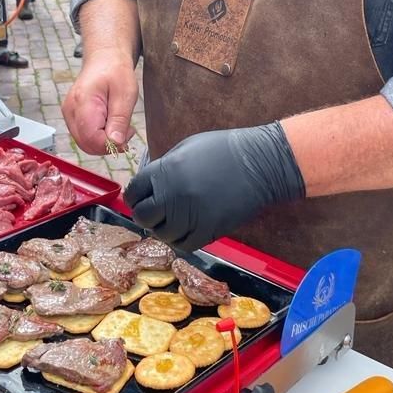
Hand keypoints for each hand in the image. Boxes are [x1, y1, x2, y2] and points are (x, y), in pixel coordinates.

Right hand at [62, 52, 138, 154]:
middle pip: (86, 144)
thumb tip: (116, 143)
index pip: (91, 139)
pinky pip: (84, 136)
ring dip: (104, 141)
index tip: (128, 135)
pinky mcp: (72, 116)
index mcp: (82, 103)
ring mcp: (69, 114)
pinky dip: (99, 137)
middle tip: (127, 132)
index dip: (110, 144)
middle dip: (108, 145)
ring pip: (85, 143)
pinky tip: (110, 124)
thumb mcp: (126, 93)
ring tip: (120, 126)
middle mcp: (71, 110)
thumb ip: (120, 120)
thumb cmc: (116, 71)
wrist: (104, 58)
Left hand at [124, 123, 304, 249]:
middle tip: (155, 212)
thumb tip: (149, 185)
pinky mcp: (209, 230)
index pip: (133, 193)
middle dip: (146, 214)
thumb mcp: (185, 148)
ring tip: (172, 221)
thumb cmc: (222, 149)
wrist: (258, 163)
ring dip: (163, 229)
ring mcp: (191, 215)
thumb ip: (163, 167)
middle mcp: (173, 195)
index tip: (141, 198)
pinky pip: (184, 245)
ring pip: (162, 234)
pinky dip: (181, 240)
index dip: (135, 196)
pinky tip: (186, 230)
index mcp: (164, 171)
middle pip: (143, 216)